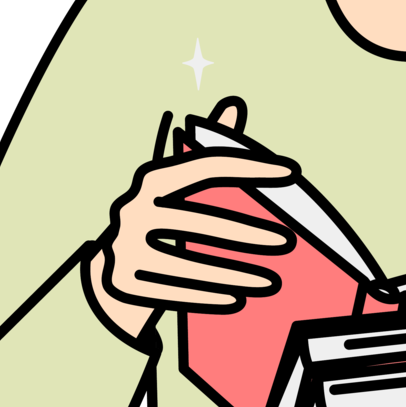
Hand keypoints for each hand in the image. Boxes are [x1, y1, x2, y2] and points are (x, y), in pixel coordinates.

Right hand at [87, 98, 296, 339]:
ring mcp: (123, 247)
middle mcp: (132, 210)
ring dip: (234, 273)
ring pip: (185, 263)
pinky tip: (239, 301)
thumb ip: (206, 152)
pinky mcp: (123, 282)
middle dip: (245, 233)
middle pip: (194, 221)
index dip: (247, 166)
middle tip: (289, 242)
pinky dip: (207, 297)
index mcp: (151, 180)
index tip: (292, 171)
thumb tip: (233, 105)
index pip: (203, 166)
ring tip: (274, 282)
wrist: (112, 269)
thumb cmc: (162, 219)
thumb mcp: (178, 186)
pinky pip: (171, 293)